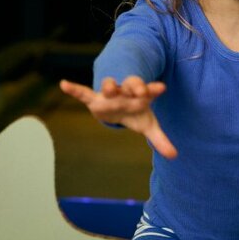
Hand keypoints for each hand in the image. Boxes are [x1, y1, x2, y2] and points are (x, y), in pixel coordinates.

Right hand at [59, 76, 177, 158]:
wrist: (118, 102)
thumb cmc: (135, 112)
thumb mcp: (148, 125)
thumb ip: (160, 139)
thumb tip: (175, 156)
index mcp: (140, 95)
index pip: (149, 90)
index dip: (154, 89)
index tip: (161, 88)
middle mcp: (125, 91)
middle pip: (131, 83)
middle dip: (135, 85)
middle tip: (140, 90)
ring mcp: (109, 94)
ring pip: (109, 85)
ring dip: (110, 86)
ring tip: (111, 89)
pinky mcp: (94, 99)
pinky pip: (83, 93)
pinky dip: (74, 89)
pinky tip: (63, 84)